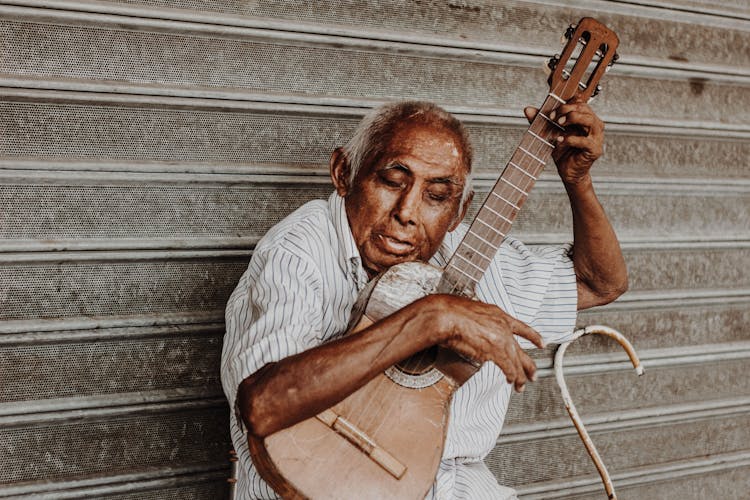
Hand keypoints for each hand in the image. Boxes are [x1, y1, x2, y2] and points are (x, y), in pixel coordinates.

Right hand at [427, 294, 543, 391]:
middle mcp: (503, 327)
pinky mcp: (496, 352)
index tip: (541, 343)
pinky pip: (508, 368)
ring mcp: (501, 340)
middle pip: (521, 350)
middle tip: (533, 374)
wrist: (446, 316)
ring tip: (521, 385)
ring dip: (520, 376)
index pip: (522, 327)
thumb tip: (473, 328)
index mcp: (498, 315)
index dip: (533, 336)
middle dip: (528, 365)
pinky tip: (511, 382)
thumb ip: (479, 321)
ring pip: (517, 362)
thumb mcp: (471, 310)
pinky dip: (511, 377)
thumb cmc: (449, 311)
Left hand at [524, 101, 604, 185]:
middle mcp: (594, 125)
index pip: (579, 103)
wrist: (568, 172)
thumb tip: (527, 109)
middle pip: (585, 109)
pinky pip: (585, 141)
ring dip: (572, 119)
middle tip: (553, 118)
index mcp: (586, 119)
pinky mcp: (594, 150)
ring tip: (559, 124)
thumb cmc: (562, 151)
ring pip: (589, 120)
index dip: (565, 105)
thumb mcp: (550, 133)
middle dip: (567, 110)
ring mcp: (597, 137)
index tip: (551, 113)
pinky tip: (560, 140)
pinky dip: (571, 139)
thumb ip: (541, 121)